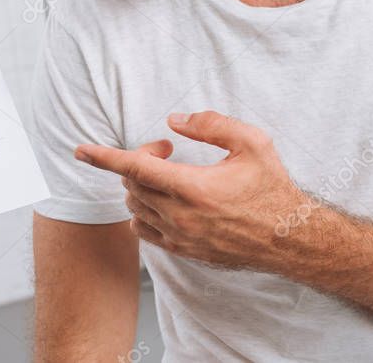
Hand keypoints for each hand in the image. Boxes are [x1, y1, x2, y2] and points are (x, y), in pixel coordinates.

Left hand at [74, 111, 308, 270]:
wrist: (292, 239)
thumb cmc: (273, 188)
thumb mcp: (251, 142)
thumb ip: (210, 125)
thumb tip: (175, 120)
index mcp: (193, 188)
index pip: (135, 169)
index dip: (103, 157)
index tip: (80, 150)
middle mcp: (181, 216)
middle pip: (133, 185)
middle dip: (141, 161)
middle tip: (166, 151)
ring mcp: (180, 238)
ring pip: (136, 208)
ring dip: (141, 186)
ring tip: (170, 175)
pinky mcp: (184, 252)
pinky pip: (145, 231)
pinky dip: (145, 212)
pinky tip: (165, 200)